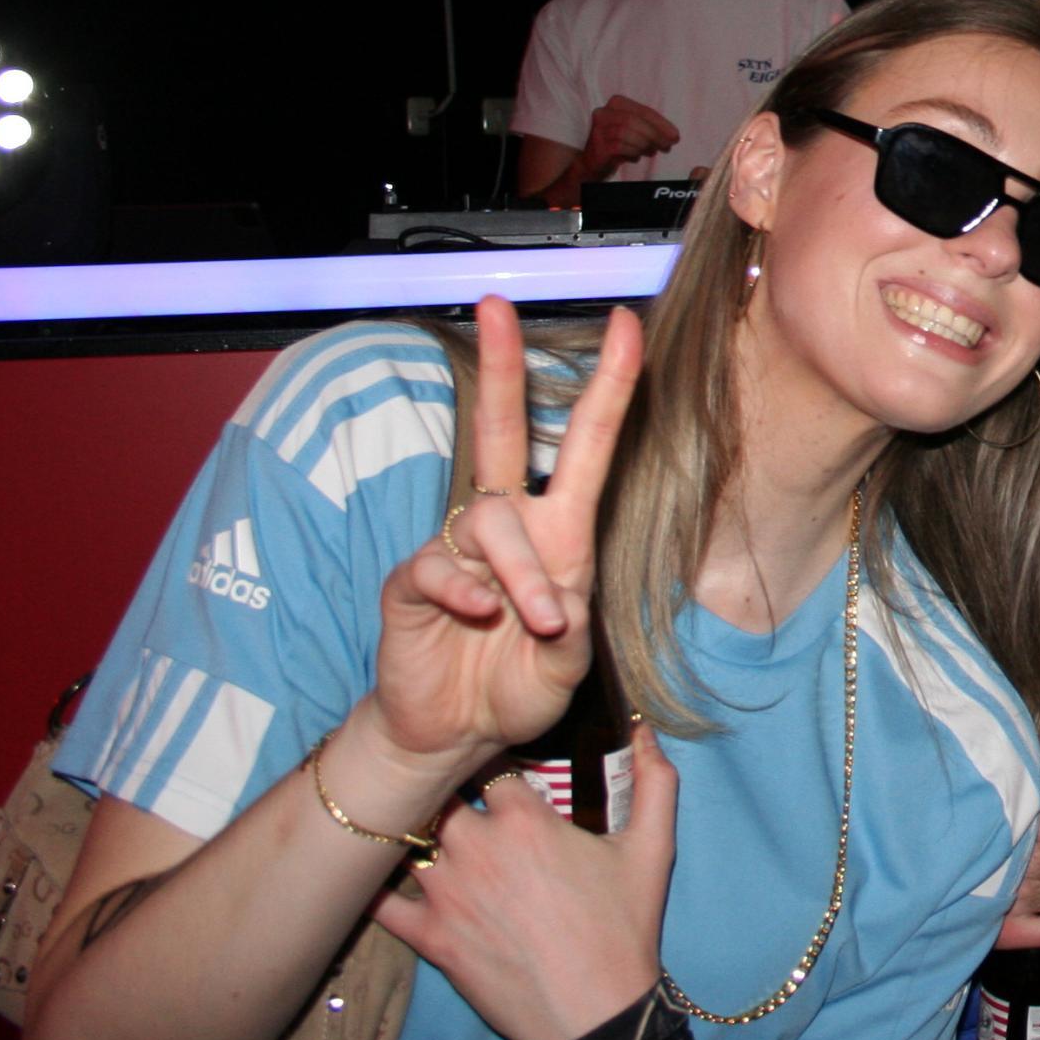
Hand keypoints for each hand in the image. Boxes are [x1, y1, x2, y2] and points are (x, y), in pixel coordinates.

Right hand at [368, 295, 640, 771]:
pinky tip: (475, 615)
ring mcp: (456, 548)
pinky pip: (437, 565)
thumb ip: (568, 632)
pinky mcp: (413, 580)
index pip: (585, 445)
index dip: (607, 386)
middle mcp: (509, 526)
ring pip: (488, 523)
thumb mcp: (569, 664)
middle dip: (502, 365)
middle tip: (496, 305)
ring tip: (538, 624)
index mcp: (560, 532)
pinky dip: (463, 590)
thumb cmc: (519, 685)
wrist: (456, 734)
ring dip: (520, 575)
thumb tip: (544, 603)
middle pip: (501, 429)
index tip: (625, 325)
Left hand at [375, 725, 678, 1039]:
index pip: (486, 761)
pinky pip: (381, 902)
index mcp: (524, 819)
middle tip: (459, 797)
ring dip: (416, 833)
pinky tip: (386, 878)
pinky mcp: (428, 938)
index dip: (491, 759)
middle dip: (447, 792)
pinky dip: (378, 886)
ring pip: (406, 840)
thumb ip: (654, 780)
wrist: (595, 1015)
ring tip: (427, 834)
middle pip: (438, 795)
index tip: (497, 765)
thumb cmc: (623, 929)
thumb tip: (643, 731)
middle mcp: (475, 848)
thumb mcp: (653, 849)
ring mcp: (445, 894)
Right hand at [582, 95, 679, 178]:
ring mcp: (598, 129)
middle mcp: (603, 113)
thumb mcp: (636, 131)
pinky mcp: (597, 146)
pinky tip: (637, 157)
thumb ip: (652, 128)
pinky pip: (619, 147)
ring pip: (626, 133)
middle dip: (655, 134)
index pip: (644, 111)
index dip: (662, 124)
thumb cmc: (619, 144)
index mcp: (617, 103)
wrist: (593, 163)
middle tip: (668, 146)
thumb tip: (673, 136)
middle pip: (634, 121)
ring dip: (645, 144)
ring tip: (652, 152)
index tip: (676, 136)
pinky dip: (633, 153)